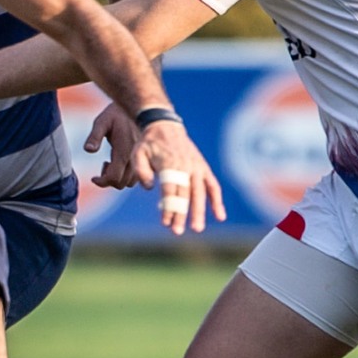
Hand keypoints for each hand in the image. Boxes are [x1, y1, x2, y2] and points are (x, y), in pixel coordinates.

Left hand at [85, 110, 225, 233]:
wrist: (165, 126)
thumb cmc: (149, 143)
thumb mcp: (137, 153)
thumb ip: (141, 170)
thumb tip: (149, 188)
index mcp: (169, 163)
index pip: (170, 189)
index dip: (168, 206)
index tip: (165, 223)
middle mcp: (186, 166)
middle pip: (185, 194)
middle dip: (182, 214)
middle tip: (178, 231)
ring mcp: (197, 167)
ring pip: (201, 192)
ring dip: (200, 211)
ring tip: (197, 229)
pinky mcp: (203, 168)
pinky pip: (213, 186)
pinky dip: (217, 201)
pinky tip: (220, 216)